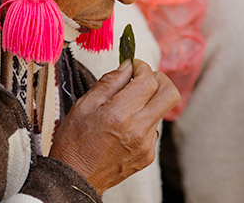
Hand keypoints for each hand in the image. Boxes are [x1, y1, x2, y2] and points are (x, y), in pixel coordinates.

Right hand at [49, 59, 179, 193]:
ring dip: (149, 102)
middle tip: (143, 79)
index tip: (134, 66)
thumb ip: (110, 81)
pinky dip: (143, 121)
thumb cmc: (74, 142)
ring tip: (126, 107)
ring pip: (161, 111)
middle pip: (170, 94)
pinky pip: (154, 129)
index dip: (142, 68)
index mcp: (120, 114)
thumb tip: (128, 66)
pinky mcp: (148, 155)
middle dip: (159, 79)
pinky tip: (125, 126)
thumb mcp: (84, 105)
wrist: (75, 177)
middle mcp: (138, 130)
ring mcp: (146, 145)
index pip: (149, 81)